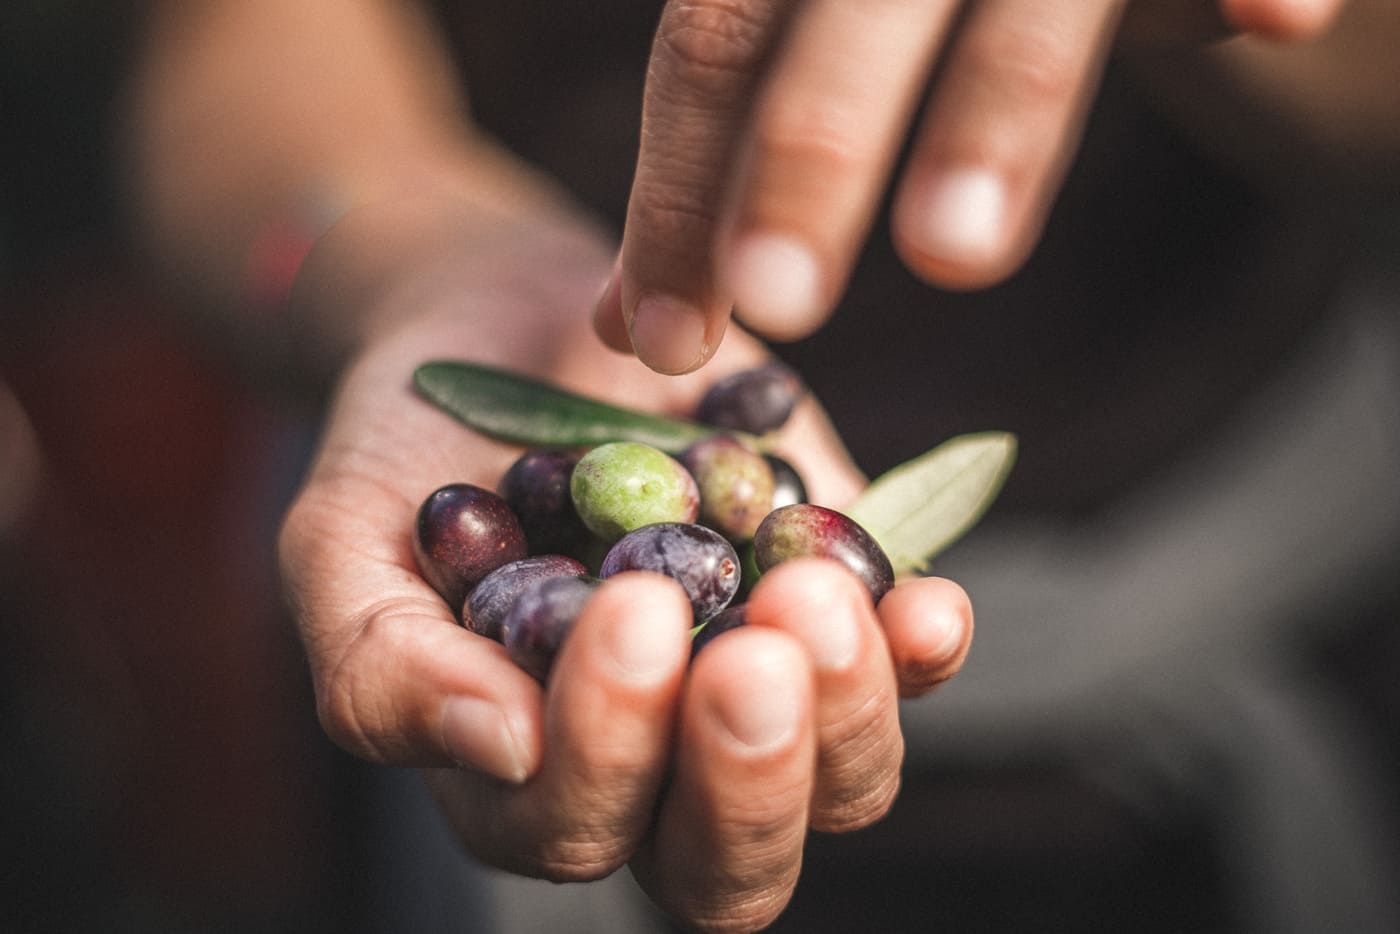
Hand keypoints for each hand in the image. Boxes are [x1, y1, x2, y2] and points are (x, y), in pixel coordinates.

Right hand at [277, 200, 973, 930]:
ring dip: (848, 712)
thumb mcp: (345, 544)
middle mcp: (656, 759)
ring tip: (817, 592)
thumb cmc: (409, 445)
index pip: (577, 826)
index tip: (629, 608)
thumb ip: (382, 666)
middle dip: (748, 772)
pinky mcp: (837, 607)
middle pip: (729, 863)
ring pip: (839, 786)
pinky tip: (928, 600)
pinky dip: (921, 649)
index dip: (609, 748)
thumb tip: (499, 747)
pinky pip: (905, 672)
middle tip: (750, 653)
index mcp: (527, 773)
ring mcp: (757, 688)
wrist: (509, 323)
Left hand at [593, 0, 1345, 372]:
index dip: (677, 198)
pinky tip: (1283, 24)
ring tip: (955, 256)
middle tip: (779, 303)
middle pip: (832, 25)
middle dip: (802, 160)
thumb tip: (623, 331)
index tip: (660, 339)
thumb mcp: (803, 34)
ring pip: (1026, 2)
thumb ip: (722, 161)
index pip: (709, 57)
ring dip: (998, 116)